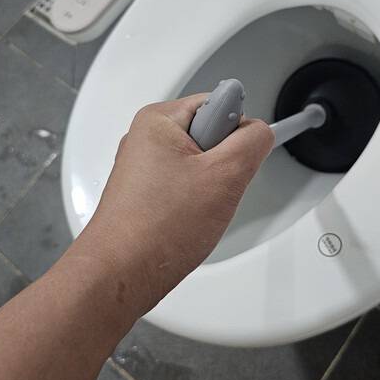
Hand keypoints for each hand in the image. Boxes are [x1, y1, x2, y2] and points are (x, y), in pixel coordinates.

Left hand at [67, 94, 273, 318]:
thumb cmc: (159, 228)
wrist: (119, 276)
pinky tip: (186, 219)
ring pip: (200, 162)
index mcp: (159, 119)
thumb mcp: (225, 176)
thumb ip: (252, 142)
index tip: (229, 161)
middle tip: (212, 190)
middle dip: (223, 164)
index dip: (234, 133)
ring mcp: (144, 165)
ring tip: (196, 209)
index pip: (219, 104)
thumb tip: (259, 131)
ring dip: (210, 185)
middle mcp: (147, 137)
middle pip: (210, 134)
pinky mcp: (144, 190)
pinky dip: (194, 200)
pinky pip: (185, 183)